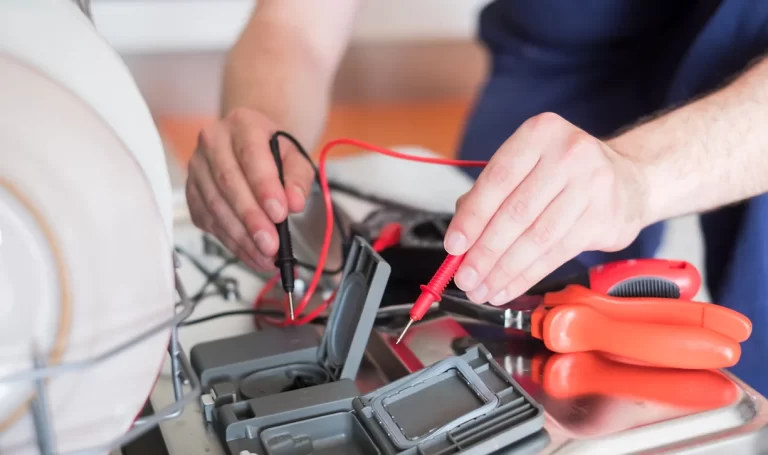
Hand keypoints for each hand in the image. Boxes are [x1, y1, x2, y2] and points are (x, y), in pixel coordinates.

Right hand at [185, 108, 314, 270]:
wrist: (251, 146)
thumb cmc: (273, 152)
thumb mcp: (295, 157)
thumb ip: (298, 178)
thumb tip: (295, 202)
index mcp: (242, 124)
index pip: (251, 155)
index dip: (264, 187)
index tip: (280, 214)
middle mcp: (213, 142)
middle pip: (229, 183)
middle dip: (252, 219)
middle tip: (272, 245)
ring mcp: (197, 167)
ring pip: (216, 206)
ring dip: (241, 236)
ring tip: (265, 256)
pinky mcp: (192, 192)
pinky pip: (209, 221)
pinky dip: (231, 242)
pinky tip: (251, 254)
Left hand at [445, 113, 647, 304]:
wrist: (629, 179)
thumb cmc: (563, 174)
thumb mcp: (528, 165)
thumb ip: (490, 193)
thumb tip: (460, 239)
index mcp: (540, 133)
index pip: (497, 179)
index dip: (472, 217)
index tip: (453, 246)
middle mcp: (568, 155)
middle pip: (516, 213)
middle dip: (485, 252)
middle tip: (464, 277)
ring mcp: (592, 186)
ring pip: (536, 238)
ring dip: (503, 270)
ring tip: (481, 289)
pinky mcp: (605, 219)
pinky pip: (556, 254)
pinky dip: (526, 276)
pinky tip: (506, 287)